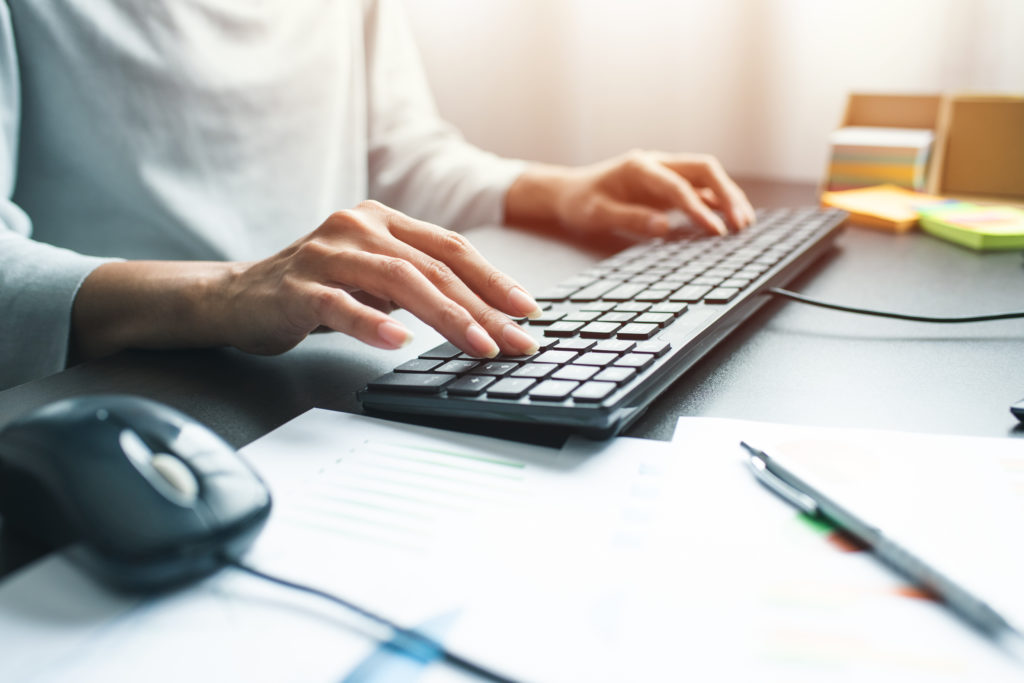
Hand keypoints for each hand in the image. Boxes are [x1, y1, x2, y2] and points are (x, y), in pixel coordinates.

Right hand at [71, 201, 542, 361]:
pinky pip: (339, 305)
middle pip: (433, 266)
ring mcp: (326, 253)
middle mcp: (358, 227)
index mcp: (382, 221)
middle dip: (483, 308)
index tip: (528, 312)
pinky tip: (398, 341)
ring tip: (477, 345)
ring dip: (445, 316)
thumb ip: (417, 284)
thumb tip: (486, 316)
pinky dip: (371, 323)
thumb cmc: (314, 291)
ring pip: (398, 281)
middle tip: (516, 342)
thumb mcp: (372, 278)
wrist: (235, 298)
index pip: (451, 248)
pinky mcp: (296, 286)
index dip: (494, 280)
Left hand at [505, 150, 755, 237]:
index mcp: (639, 167)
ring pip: (707, 177)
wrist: (570, 192)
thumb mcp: (597, 214)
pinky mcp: (669, 185)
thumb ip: (630, 218)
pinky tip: (731, 220)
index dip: (698, 209)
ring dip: (728, 197)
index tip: (715, 231)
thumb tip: (663, 227)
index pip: (677, 186)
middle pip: (704, 170)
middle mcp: (657, 163)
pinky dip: (718, 202)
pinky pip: (700, 189)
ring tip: (745, 224)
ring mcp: (665, 173)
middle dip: (727, 195)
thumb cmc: (581, 203)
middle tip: (742, 224)